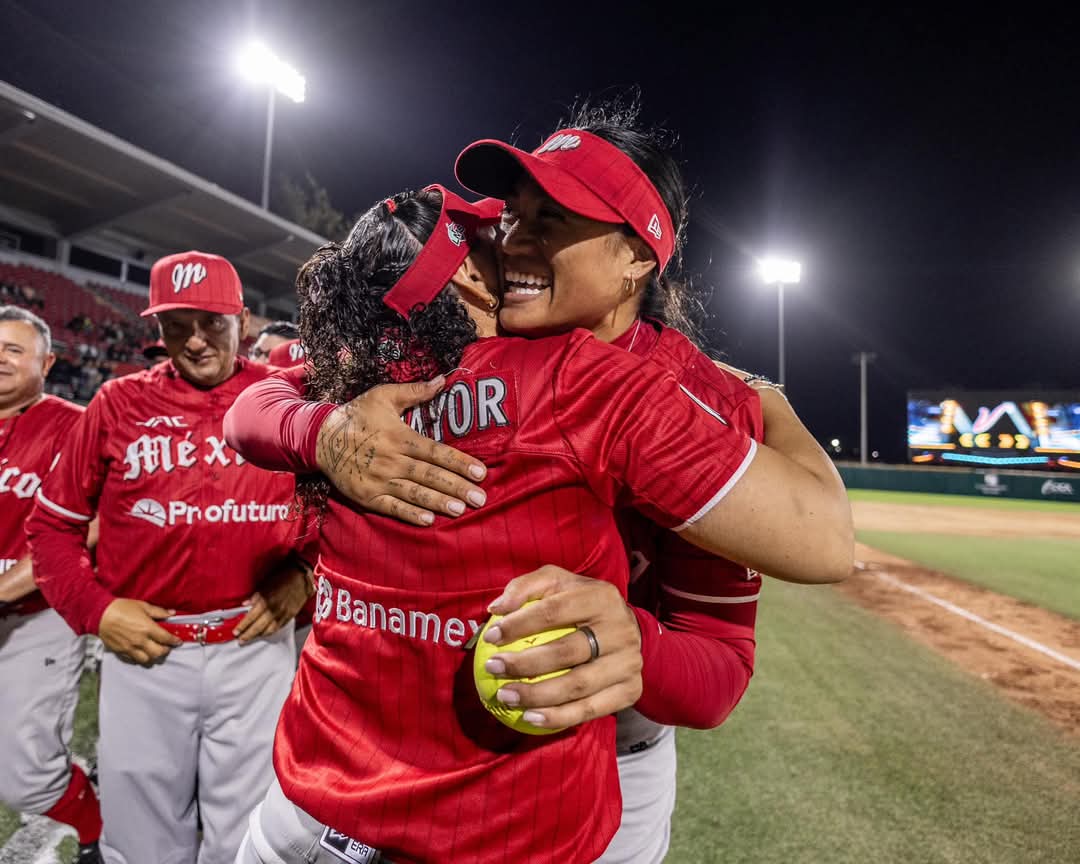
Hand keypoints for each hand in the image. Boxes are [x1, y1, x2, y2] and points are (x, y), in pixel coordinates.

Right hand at [98, 598, 180, 665]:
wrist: (99, 615)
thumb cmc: (120, 608)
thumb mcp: (142, 606)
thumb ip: (158, 612)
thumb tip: (171, 613)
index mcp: (147, 628)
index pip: (166, 639)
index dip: (174, 641)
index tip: (178, 641)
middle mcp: (140, 641)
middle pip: (159, 653)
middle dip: (165, 650)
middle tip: (166, 646)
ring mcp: (130, 648)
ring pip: (147, 660)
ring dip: (153, 657)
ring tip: (154, 651)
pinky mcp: (121, 652)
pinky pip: (134, 660)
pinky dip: (140, 658)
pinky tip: (142, 653)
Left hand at [235, 557, 311, 642]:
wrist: (302, 577)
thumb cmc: (283, 576)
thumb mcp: (265, 584)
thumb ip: (255, 596)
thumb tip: (245, 604)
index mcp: (265, 601)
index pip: (250, 618)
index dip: (242, 626)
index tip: (236, 632)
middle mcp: (273, 610)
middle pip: (258, 627)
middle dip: (248, 635)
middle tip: (240, 640)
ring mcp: (282, 614)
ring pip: (269, 630)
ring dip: (258, 636)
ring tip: (250, 639)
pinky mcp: (290, 616)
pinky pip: (278, 627)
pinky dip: (270, 632)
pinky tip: (264, 633)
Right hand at [315, 376, 488, 526]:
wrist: (319, 438)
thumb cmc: (357, 415)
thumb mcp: (383, 395)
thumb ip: (415, 391)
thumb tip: (443, 380)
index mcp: (399, 436)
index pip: (435, 451)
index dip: (459, 462)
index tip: (481, 472)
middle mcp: (391, 460)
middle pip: (429, 476)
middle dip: (457, 487)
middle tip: (480, 498)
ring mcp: (379, 480)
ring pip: (414, 494)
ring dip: (439, 502)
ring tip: (461, 510)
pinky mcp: (367, 496)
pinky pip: (391, 508)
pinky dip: (410, 514)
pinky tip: (428, 520)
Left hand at [480, 566, 642, 730]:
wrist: (630, 631)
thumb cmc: (581, 605)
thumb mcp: (557, 583)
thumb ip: (525, 587)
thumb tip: (497, 608)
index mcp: (602, 597)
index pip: (555, 611)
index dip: (520, 624)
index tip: (491, 637)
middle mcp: (621, 630)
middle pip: (566, 652)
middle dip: (524, 664)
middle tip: (493, 669)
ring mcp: (629, 663)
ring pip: (577, 685)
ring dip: (536, 695)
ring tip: (506, 697)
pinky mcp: (631, 690)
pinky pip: (590, 709)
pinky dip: (558, 717)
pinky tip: (530, 717)